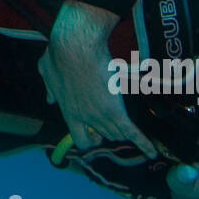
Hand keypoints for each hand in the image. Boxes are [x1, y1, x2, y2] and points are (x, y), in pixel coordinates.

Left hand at [38, 0, 157, 158]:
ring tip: (132, 128)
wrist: (75, 45)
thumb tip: (49, 100)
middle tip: (115, 122)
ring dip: (124, 131)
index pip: (80, 139)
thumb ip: (50, 89)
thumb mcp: (46, 72)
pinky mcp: (114, 109)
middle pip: (103, 136)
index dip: (89, 138)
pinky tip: (151, 153)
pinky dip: (143, 144)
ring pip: (117, 133)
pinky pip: (131, 132)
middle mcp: (84, 118)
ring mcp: (99, 115)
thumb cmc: (59, 55)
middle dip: (109, 132)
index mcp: (68, 111)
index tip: (94, 132)